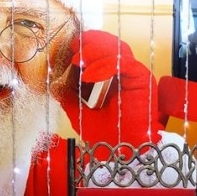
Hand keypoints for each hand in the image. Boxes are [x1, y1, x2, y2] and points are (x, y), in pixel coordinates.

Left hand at [57, 30, 161, 148]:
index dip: (86, 45)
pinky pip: (124, 64)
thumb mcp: (78, 113)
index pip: (101, 51)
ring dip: (95, 51)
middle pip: (110, 45)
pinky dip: (104, 66)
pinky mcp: (142, 80)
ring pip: (118, 49)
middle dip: (90, 43)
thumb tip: (54, 83)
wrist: (121, 152)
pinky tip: (88, 75)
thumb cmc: (105, 135)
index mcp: (111, 78)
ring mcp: (134, 76)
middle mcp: (125, 74)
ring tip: (77, 60)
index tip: (69, 48)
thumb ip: (68, 97)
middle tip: (73, 48)